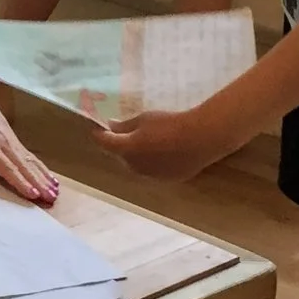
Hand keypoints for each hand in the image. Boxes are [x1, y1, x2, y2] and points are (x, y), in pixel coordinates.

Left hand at [0, 82, 58, 203]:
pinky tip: (52, 178)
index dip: (20, 181)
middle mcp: (5, 144)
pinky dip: (43, 168)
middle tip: (51, 198)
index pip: (7, 167)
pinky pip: (31, 156)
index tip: (32, 194)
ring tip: (56, 192)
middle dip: (39, 183)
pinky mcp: (16, 140)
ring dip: (44, 177)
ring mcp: (12, 142)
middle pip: (24, 166)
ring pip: (31, 161)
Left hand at [89, 105, 241, 181]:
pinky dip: (153, 162)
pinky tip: (165, 152)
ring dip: (137, 155)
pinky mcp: (166, 180)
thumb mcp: (144, 119)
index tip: (98, 127)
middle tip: (126, 132)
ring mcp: (150, 176)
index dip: (99, 134)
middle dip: (120, 145)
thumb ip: (125, 126)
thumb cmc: (170, 123)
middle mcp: (134, 166)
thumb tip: (111, 127)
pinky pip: (153, 170)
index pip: (104, 142)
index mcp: (125, 149)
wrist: (200, 139)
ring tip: (150, 141)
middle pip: (121, 155)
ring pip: (137, 165)